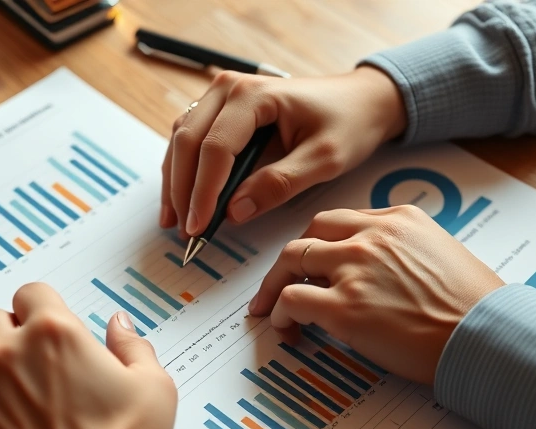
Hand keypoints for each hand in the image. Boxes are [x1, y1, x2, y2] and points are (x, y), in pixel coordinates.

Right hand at [161, 66, 406, 236]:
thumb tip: (234, 212)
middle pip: (188, 142)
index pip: (215, 148)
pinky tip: (182, 201)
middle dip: (181, 191)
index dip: (203, 192)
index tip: (200, 227)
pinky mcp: (222, 109)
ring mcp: (222, 96)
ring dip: (175, 183)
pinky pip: (191, 140)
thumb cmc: (348, 123)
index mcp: (254, 95)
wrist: (360, 100)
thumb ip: (280, 184)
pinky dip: (183, 172)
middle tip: (185, 232)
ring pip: (182, 140)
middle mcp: (229, 88)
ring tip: (174, 222)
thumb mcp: (325, 159)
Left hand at [249, 206, 503, 382]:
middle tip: (282, 279)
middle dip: (293, 257)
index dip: (323, 242)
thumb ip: (405, 252)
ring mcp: (355, 269)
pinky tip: (288, 328)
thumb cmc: (475, 307)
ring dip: (276, 284)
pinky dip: (281, 314)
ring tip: (271, 307)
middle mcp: (373, 236)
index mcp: (399, 218)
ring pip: (293, 259)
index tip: (316, 262)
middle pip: (311, 232)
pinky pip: (292, 299)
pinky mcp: (343, 307)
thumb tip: (382, 274)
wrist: (488, 335)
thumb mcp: (442, 254)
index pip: (343, 220)